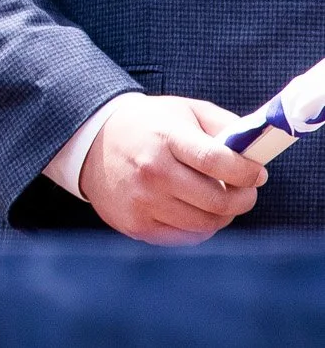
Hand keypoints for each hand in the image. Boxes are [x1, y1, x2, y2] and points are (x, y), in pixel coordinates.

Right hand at [79, 93, 265, 242]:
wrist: (90, 142)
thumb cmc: (148, 126)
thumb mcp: (183, 111)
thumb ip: (225, 126)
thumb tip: (257, 152)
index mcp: (165, 137)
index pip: (218, 162)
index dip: (247, 172)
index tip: (257, 173)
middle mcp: (152, 171)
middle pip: (219, 201)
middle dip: (243, 198)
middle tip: (244, 190)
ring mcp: (142, 201)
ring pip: (206, 224)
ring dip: (221, 214)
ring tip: (217, 199)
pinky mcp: (136, 224)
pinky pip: (186, 236)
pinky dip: (197, 225)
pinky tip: (190, 208)